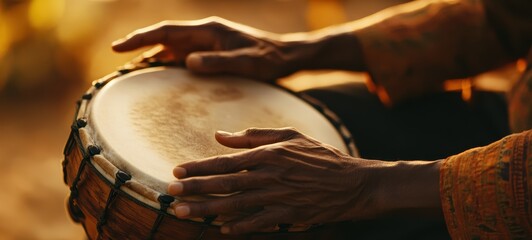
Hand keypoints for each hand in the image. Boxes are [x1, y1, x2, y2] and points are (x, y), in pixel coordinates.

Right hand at [112, 17, 300, 80]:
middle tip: (116, 67)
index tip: (117, 47)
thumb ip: (218, 62)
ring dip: (151, 60)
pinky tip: (158, 80)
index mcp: (208, 31)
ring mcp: (205, 44)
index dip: (140, 38)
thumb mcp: (246, 62)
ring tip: (130, 77)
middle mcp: (203, 35)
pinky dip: (167, 67)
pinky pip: (182, 59)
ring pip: (170, 50)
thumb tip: (188, 62)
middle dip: (138, 49)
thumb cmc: (269, 59)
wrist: (285, 57)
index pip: (166, 31)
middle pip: (163, 40)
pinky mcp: (210, 55)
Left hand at [167, 127, 383, 233]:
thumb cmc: (320, 156)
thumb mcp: (290, 135)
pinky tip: (221, 228)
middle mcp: (268, 175)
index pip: (225, 161)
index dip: (199, 167)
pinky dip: (239, 226)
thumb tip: (221, 135)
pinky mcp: (288, 215)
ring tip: (183, 212)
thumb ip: (254, 134)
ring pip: (234, 204)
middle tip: (170, 192)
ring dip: (206, 210)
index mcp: (268, 153)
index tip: (177, 170)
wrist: (352, 182)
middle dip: (194, 189)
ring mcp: (278, 197)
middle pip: (224, 184)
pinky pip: (258, 223)